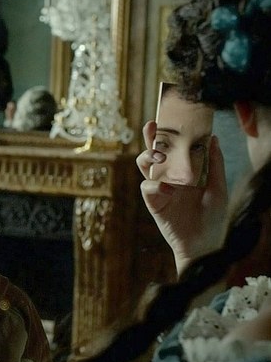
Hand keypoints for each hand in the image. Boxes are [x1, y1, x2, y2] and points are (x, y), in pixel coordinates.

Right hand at [136, 120, 227, 273]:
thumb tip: (213, 138)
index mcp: (185, 172)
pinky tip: (167, 187)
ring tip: (158, 156)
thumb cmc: (213, 217)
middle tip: (151, 125)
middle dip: (151, 138)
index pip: (174, 148)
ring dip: (148, 158)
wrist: (204, 244)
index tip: (167, 117)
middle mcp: (169, 177)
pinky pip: (147, 189)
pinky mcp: (153, 203)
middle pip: (155, 153)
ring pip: (145, 167)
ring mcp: (159, 189)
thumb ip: (214, 164)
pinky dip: (155, 185)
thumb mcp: (218, 187)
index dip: (169, 133)